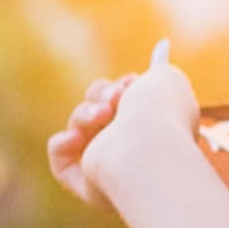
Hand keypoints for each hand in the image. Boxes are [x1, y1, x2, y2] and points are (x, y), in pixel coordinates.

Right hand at [47, 38, 200, 207]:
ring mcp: (106, 164)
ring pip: (77, 124)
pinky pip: (60, 157)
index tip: (133, 82)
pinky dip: (62, 144)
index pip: (123, 101)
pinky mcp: (85, 181)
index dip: (123, 87)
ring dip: (85, 114)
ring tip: (104, 115)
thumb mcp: (167, 82)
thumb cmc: (162, 116)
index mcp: (150, 129)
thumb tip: (162, 46)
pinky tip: (76, 138)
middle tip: (116, 98)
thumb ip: (160, 67)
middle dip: (102, 96)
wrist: (152, 147)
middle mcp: (128, 148)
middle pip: (95, 106)